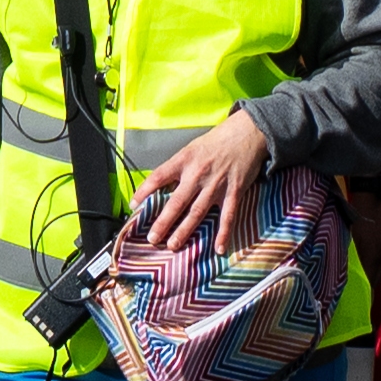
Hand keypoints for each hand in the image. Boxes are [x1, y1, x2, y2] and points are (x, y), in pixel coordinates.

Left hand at [121, 111, 272, 257]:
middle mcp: (198, 173)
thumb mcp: (191, 148)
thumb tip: (161, 186)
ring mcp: (216, 184)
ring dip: (185, 230)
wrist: (247, 132)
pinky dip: (223, 233)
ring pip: (197, 211)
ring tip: (173, 245)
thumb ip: (178, 167)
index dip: (144, 191)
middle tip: (153, 239)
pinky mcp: (234, 191)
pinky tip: (218, 248)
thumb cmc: (217, 141)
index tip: (133, 205)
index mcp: (184, 160)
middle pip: (177, 201)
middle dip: (163, 222)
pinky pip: (227, 215)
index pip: (159, 176)